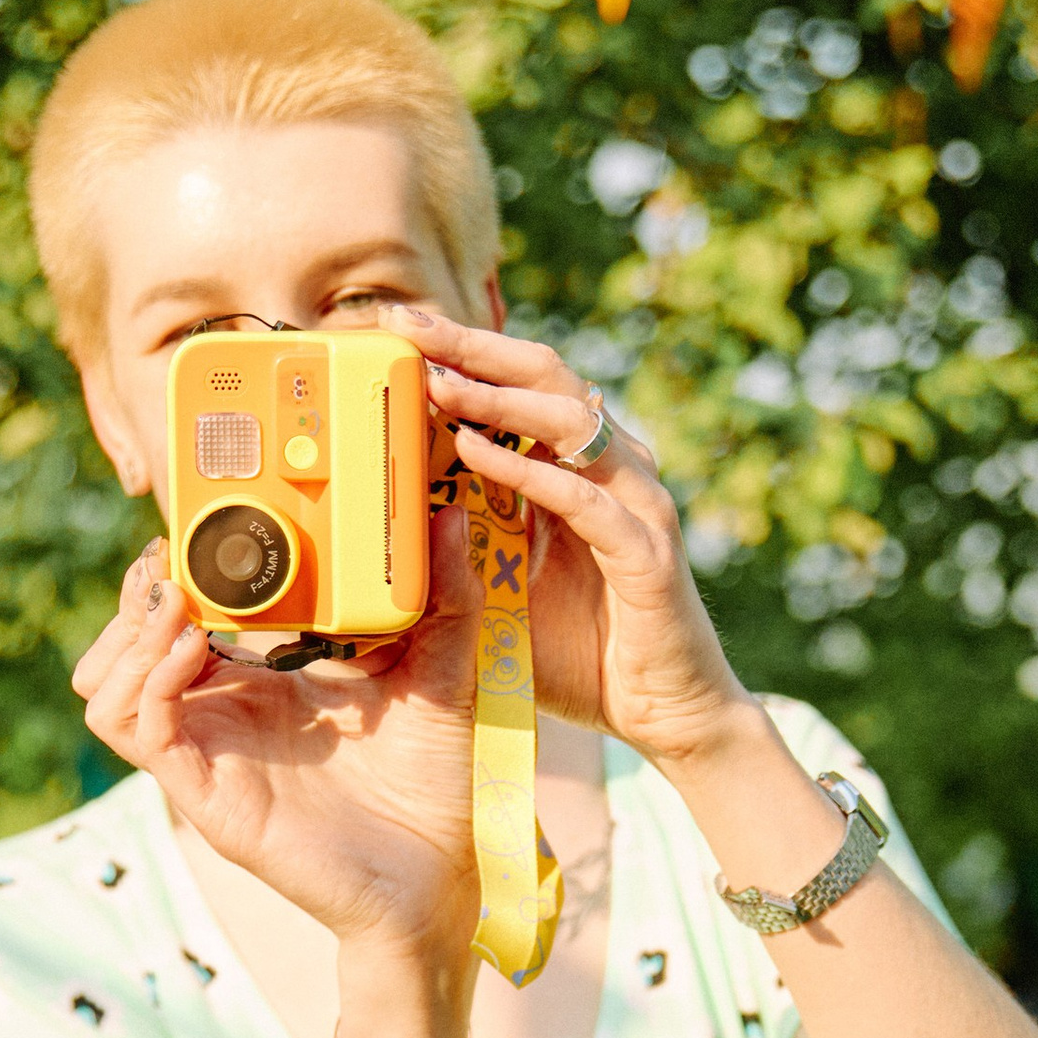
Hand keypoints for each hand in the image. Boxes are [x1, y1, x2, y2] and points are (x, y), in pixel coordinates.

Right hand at [73, 544, 484, 959]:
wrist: (435, 873)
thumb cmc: (429, 783)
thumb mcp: (438, 673)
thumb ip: (442, 600)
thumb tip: (448, 517)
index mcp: (260, 682)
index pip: (178, 618)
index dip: (173, 571)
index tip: (200, 529)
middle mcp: (222, 714)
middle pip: (122, 648)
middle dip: (134, 596)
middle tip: (173, 561)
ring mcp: (208, 754)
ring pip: (106, 689)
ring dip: (127, 635)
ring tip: (175, 602)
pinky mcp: (207, 795)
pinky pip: (142, 731)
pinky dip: (151, 680)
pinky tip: (193, 645)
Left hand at [399, 309, 753, 771]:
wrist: (662, 715)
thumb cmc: (582, 652)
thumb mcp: (501, 589)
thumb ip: (457, 549)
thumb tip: (376, 530)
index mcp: (576, 468)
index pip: (518, 384)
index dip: (461, 349)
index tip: (396, 325)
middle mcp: (611, 470)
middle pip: (545, 375)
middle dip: (473, 346)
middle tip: (407, 322)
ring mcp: (634, 505)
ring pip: (570, 420)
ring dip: (497, 397)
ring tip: (435, 380)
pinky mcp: (646, 554)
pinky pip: (584, 500)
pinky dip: (529, 472)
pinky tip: (477, 453)